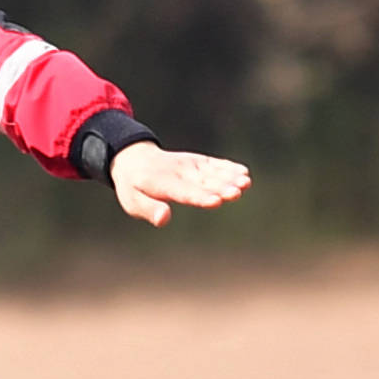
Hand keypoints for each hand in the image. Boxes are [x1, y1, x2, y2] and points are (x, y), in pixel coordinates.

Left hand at [108, 143, 249, 228]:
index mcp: (161, 183)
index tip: (216, 201)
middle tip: (237, 192)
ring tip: (246, 182)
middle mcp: (178, 172)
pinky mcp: (197, 162)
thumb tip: (164, 219)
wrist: (135, 159)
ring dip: (229, 177)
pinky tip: (243, 172)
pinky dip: (227, 167)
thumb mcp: (132, 201)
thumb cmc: (134, 187)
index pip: (183, 191)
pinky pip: (213, 164)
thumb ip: (148, 210)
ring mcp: (189, 165)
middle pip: (202, 182)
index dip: (200, 196)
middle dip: (220, 187)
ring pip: (211, 172)